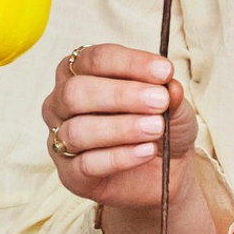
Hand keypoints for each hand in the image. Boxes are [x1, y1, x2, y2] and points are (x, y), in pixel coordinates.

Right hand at [41, 43, 198, 209]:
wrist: (163, 171)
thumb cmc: (158, 124)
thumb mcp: (172, 104)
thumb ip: (169, 93)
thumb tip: (170, 86)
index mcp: (80, 72)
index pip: (95, 59)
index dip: (130, 63)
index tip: (164, 71)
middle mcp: (62, 102)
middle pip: (76, 92)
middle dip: (120, 95)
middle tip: (158, 101)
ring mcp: (61, 139)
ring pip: (78, 130)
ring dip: (121, 128)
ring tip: (156, 128)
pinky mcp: (70, 175)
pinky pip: (86, 165)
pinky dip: (119, 157)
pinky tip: (146, 151)